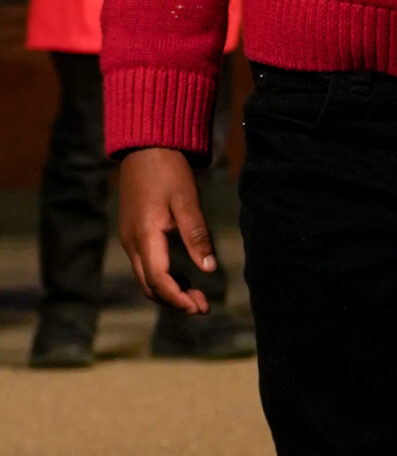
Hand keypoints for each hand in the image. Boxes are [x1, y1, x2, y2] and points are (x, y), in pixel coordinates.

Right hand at [118, 146, 215, 312]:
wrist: (145, 147)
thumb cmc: (168, 171)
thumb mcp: (187, 202)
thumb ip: (197, 236)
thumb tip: (209, 269)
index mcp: (144, 236)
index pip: (158, 280)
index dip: (178, 299)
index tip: (200, 308)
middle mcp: (131, 242)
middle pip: (149, 285)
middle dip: (175, 300)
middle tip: (203, 307)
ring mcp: (129, 237)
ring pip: (146, 277)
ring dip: (169, 290)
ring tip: (197, 296)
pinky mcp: (133, 232)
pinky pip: (145, 265)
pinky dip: (163, 277)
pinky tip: (183, 278)